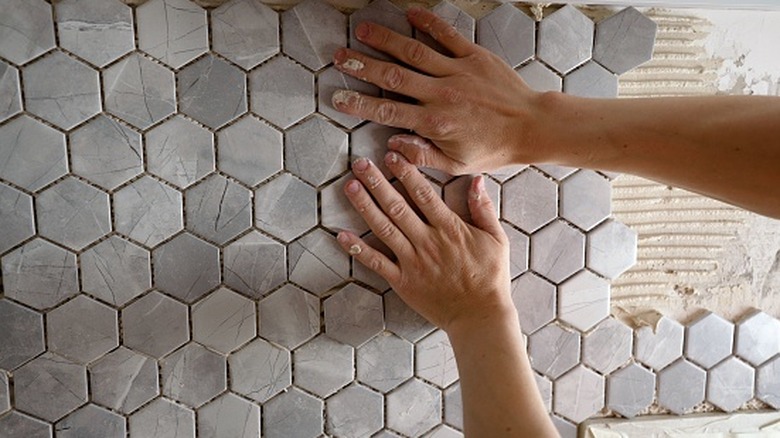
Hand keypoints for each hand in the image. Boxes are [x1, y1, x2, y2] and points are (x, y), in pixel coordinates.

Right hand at [331, 7, 547, 174]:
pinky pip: (447, 35)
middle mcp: (442, 94)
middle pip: (393, 77)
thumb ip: (422, 156)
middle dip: (363, 66)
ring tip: (363, 30)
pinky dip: (428, 23)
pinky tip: (409, 13)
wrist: (532, 127)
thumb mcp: (457, 164)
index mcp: (435, 123)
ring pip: (414, 52)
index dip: (359, 104)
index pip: (388, 112)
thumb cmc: (495, 149)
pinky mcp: (474, 56)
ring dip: (385, 40)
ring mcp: (458, 72)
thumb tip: (392, 147)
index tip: (338, 96)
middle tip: (340, 58)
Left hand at [335, 149, 514, 331]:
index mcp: (449, 229)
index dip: (406, 173)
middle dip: (378, 182)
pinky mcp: (403, 282)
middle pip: (398, 206)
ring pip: (384, 228)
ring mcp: (413, 262)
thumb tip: (477, 180)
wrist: (480, 316)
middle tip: (360, 163)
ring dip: (365, 206)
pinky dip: (358, 250)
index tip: (392, 156)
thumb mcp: (496, 239)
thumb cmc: (490, 277)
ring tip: (350, 186)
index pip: (423, 194)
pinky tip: (342, 236)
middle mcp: (427, 241)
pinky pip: (377, 263)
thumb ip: (483, 208)